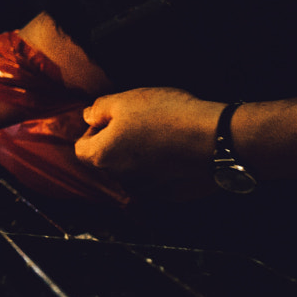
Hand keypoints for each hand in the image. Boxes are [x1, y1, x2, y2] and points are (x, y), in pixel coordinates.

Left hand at [74, 87, 223, 194]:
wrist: (215, 139)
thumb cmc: (167, 116)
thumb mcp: (125, 100)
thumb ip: (99, 109)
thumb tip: (89, 116)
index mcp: (103, 157)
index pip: (82, 148)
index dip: (93, 130)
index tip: (111, 118)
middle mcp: (121, 180)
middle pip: (109, 160)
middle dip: (118, 142)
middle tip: (140, 121)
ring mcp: (148, 191)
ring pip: (134, 171)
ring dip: (141, 156)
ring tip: (162, 133)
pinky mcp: (173, 196)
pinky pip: (159, 180)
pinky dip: (163, 167)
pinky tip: (178, 149)